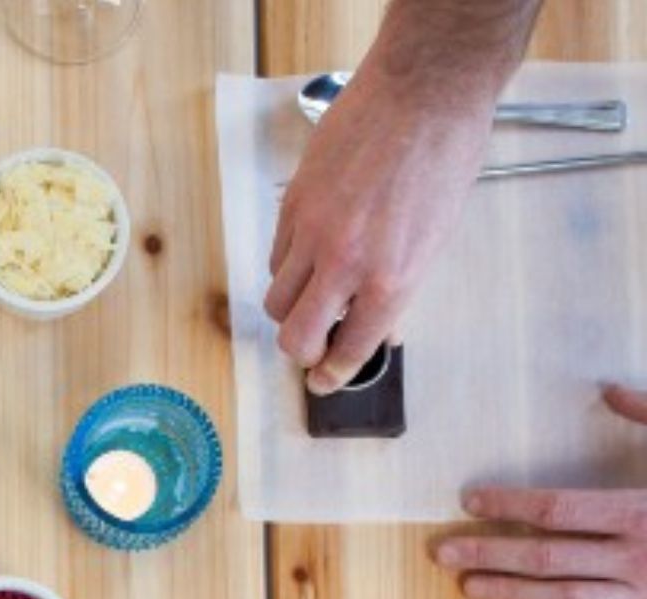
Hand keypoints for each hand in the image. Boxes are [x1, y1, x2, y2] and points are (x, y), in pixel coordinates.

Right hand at [264, 68, 492, 393]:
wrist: (423, 94)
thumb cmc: (444, 158)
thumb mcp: (436, 236)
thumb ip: (399, 283)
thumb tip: (378, 317)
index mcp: (392, 278)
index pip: (349, 349)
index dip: (332, 375)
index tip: (324, 382)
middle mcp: (345, 263)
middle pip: (294, 335)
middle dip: (301, 350)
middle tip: (311, 346)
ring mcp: (312, 233)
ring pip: (276, 297)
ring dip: (291, 307)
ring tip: (310, 294)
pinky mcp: (292, 204)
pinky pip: (276, 254)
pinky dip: (289, 264)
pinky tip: (310, 251)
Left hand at [436, 386, 646, 598]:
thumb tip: (609, 388)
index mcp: (640, 510)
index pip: (557, 507)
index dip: (509, 504)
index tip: (470, 499)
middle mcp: (635, 556)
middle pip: (545, 556)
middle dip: (488, 552)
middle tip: (440, 551)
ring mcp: (644, 596)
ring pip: (561, 598)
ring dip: (509, 594)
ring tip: (465, 585)